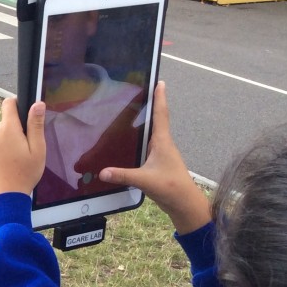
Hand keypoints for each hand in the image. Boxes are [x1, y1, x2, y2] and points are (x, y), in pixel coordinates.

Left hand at [0, 98, 46, 196]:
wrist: (5, 195)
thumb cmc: (24, 173)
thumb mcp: (37, 148)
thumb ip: (36, 125)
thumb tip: (38, 104)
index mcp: (7, 128)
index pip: (8, 103)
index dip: (18, 104)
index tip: (27, 115)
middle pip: (7, 120)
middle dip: (18, 128)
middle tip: (28, 146)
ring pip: (3, 132)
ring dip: (11, 139)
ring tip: (20, 157)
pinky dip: (5, 148)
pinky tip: (11, 162)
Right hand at [97, 82, 210, 234]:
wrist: (184, 203)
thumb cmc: (171, 187)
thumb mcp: (145, 180)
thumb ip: (123, 175)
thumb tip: (102, 172)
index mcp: (162, 142)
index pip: (161, 115)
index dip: (160, 98)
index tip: (159, 82)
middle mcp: (162, 145)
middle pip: (156, 121)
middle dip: (150, 107)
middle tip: (140, 93)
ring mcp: (161, 154)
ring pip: (150, 134)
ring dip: (143, 124)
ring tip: (131, 114)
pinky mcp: (157, 164)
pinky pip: (146, 147)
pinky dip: (138, 142)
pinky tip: (129, 144)